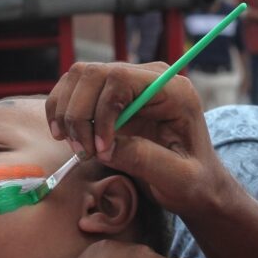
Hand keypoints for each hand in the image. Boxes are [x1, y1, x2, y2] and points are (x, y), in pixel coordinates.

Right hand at [45, 61, 240, 219]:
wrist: (196, 183)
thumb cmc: (194, 182)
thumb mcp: (178, 178)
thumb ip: (146, 160)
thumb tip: (105, 148)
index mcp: (174, 91)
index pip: (120, 78)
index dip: (101, 111)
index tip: (100, 150)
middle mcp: (150, 78)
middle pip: (94, 73)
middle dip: (78, 114)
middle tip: (82, 152)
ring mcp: (130, 83)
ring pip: (80, 77)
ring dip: (66, 112)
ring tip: (76, 147)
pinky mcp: (112, 95)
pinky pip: (76, 89)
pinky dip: (62, 110)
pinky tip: (67, 136)